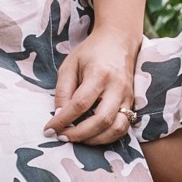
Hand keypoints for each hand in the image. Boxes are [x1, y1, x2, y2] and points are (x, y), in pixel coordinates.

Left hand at [48, 25, 139, 143]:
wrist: (119, 40)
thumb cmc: (91, 52)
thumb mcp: (70, 65)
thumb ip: (63, 91)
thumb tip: (58, 116)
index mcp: (99, 74)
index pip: (80, 104)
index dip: (63, 120)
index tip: (49, 129)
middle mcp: (117, 87)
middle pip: (101, 120)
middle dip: (79, 134)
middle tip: (62, 137)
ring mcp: (127, 97)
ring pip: (116, 128)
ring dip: (95, 140)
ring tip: (76, 138)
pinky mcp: (132, 103)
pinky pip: (123, 127)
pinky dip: (107, 137)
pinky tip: (92, 136)